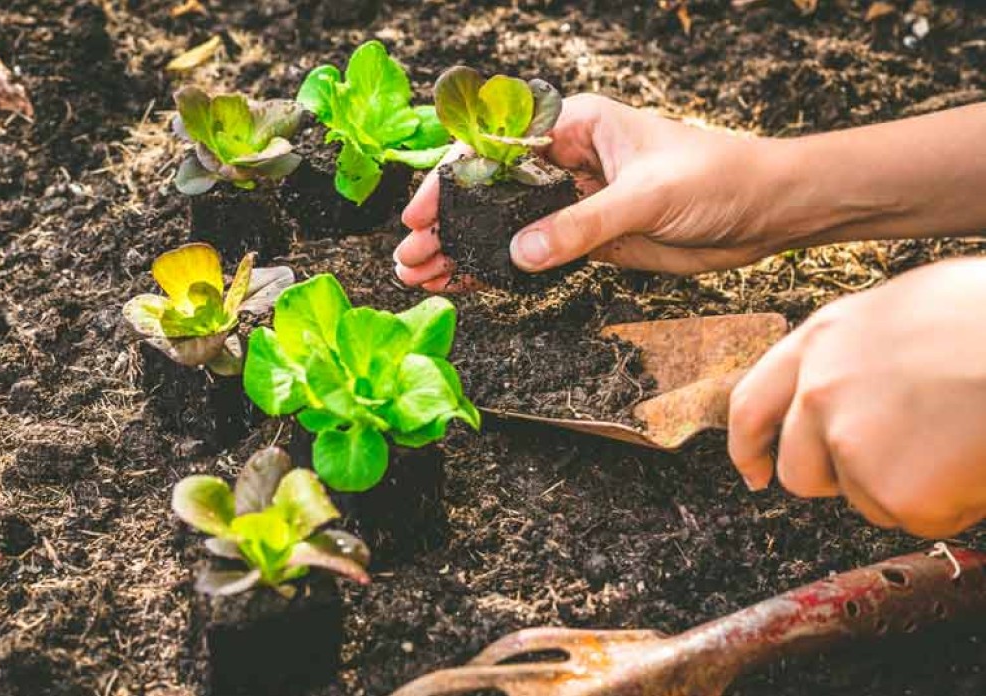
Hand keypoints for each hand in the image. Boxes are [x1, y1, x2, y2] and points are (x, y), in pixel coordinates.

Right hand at [394, 94, 801, 288]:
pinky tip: (462, 285)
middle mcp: (567, 160)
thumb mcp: (646, 196)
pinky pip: (531, 254)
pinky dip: (497, 270)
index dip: (453, 179)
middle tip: (410, 258)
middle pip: (489, 190)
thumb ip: (581, 224)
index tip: (423, 214)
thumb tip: (520, 253)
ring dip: (463, 250)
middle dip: (447, 223)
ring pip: (503, 225)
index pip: (495, 147)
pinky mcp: (587, 238)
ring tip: (420, 276)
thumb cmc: (719, 178)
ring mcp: (574, 201)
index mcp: (575, 125)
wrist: (767, 212)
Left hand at [728, 258, 985, 537]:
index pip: (751, 404)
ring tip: (959, 439)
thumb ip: (859, 355)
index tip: (755, 472)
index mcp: (823, 339)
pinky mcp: (890, 488)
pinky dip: (950, 505)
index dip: (749, 447)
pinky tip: (975, 460)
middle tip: (905, 459)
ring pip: (862, 498)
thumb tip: (850, 392)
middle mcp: (820, 389)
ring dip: (906, 488)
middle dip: (842, 478)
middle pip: (800, 469)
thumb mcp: (907, 310)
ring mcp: (848, 440)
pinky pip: (914, 518)